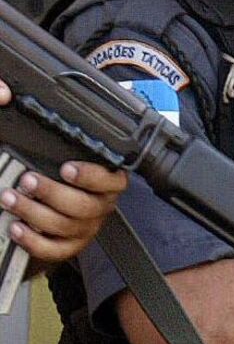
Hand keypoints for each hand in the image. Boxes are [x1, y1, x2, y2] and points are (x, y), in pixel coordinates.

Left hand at [0, 80, 127, 263]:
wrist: (43, 199)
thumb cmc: (51, 167)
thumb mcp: (48, 141)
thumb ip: (30, 116)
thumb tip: (3, 93)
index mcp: (105, 179)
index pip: (112, 179)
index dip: (91, 175)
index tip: (66, 168)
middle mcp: (99, 204)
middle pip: (85, 206)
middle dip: (53, 194)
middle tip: (28, 180)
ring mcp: (85, 228)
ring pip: (67, 227)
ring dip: (35, 213)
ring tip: (10, 198)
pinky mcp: (68, 246)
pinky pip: (56, 250)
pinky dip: (34, 241)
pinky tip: (16, 227)